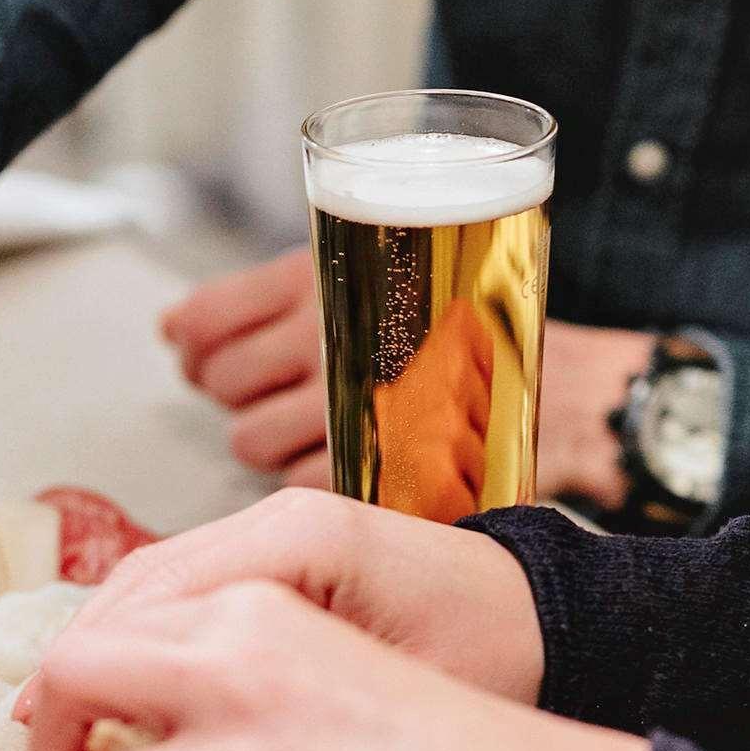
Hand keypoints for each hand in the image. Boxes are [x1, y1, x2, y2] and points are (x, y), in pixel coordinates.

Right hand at [14, 486, 543, 750]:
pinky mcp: (280, 559)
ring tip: (64, 742)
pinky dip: (142, 656)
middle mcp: (275, 523)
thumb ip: (286, 717)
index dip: (83, 686)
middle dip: (73, 677)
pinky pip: (184, 601)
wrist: (550, 624)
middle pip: (132, 591)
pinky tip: (126, 715)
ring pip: (147, 594)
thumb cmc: (492, 663)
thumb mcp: (397, 699)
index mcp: (298, 540)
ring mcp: (274, 534)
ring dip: (98, 667)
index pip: (149, 602)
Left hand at [167, 249, 655, 506]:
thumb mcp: (389, 269)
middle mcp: (328, 333)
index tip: (192, 348)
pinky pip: (292, 480)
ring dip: (263, 438)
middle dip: (228, 391)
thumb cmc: (477, 328)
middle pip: (217, 381)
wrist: (563, 390)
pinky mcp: (365, 464)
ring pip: (245, 438)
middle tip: (261, 389)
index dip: (189, 340)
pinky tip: (344, 453)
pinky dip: (308, 475)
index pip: (206, 318)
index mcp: (323, 275)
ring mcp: (345, 402)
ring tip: (307, 425)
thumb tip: (186, 328)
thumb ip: (300, 292)